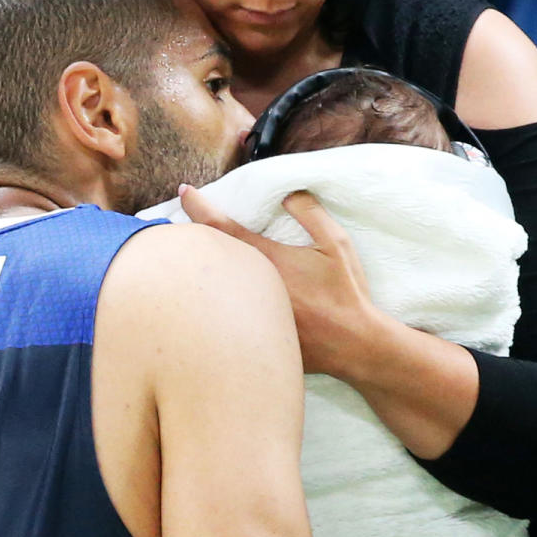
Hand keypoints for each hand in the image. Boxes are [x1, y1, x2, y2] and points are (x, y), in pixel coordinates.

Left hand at [179, 186, 379, 378]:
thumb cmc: (346, 294)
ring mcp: (247, 315)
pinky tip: (218, 300)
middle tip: (182, 226)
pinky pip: (225, 314)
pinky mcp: (251, 337)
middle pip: (207, 259)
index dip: (198, 205)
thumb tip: (287, 191)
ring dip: (203, 273)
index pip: (221, 226)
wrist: (354, 345)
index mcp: (266, 260)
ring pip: (212, 289)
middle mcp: (249, 288)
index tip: (185, 190)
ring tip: (198, 260)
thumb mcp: (336, 244)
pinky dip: (217, 301)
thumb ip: (310, 212)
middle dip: (193, 241)